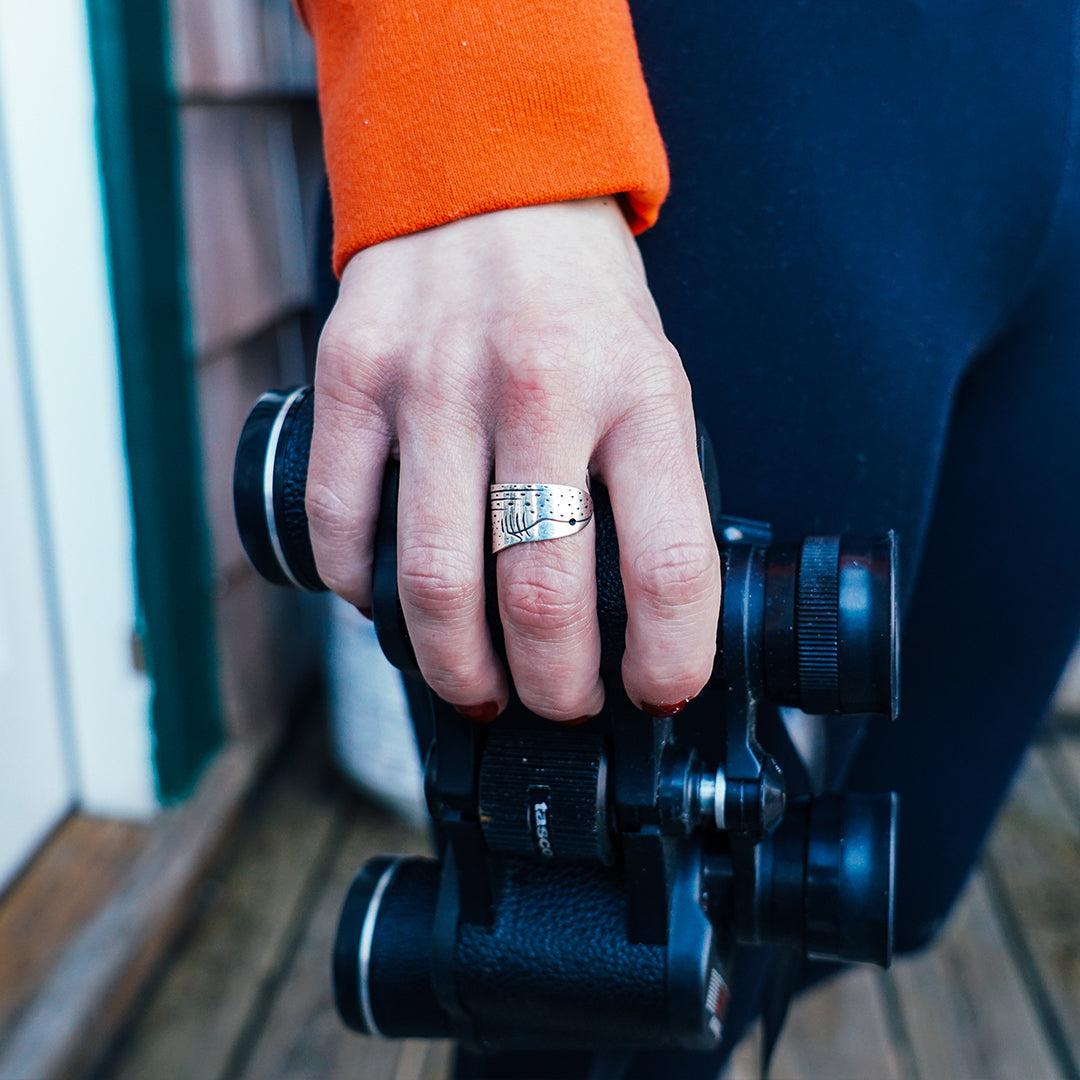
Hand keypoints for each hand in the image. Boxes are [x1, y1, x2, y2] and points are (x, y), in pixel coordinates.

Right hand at [306, 197, 720, 721]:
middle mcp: (538, 388)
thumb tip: (635, 621)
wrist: (486, 179)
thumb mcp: (650, 377)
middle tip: (557, 705)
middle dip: (552, 690)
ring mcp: (434, 383)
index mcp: (638, 393)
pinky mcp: (352, 378)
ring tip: (476, 689)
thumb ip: (643, 486)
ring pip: (434, 585)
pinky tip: (391, 606)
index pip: (666, 565)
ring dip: (456, 670)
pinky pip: (344, 527)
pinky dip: (365, 594)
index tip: (657, 694)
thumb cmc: (578, 302)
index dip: (668, 660)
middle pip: (540, 598)